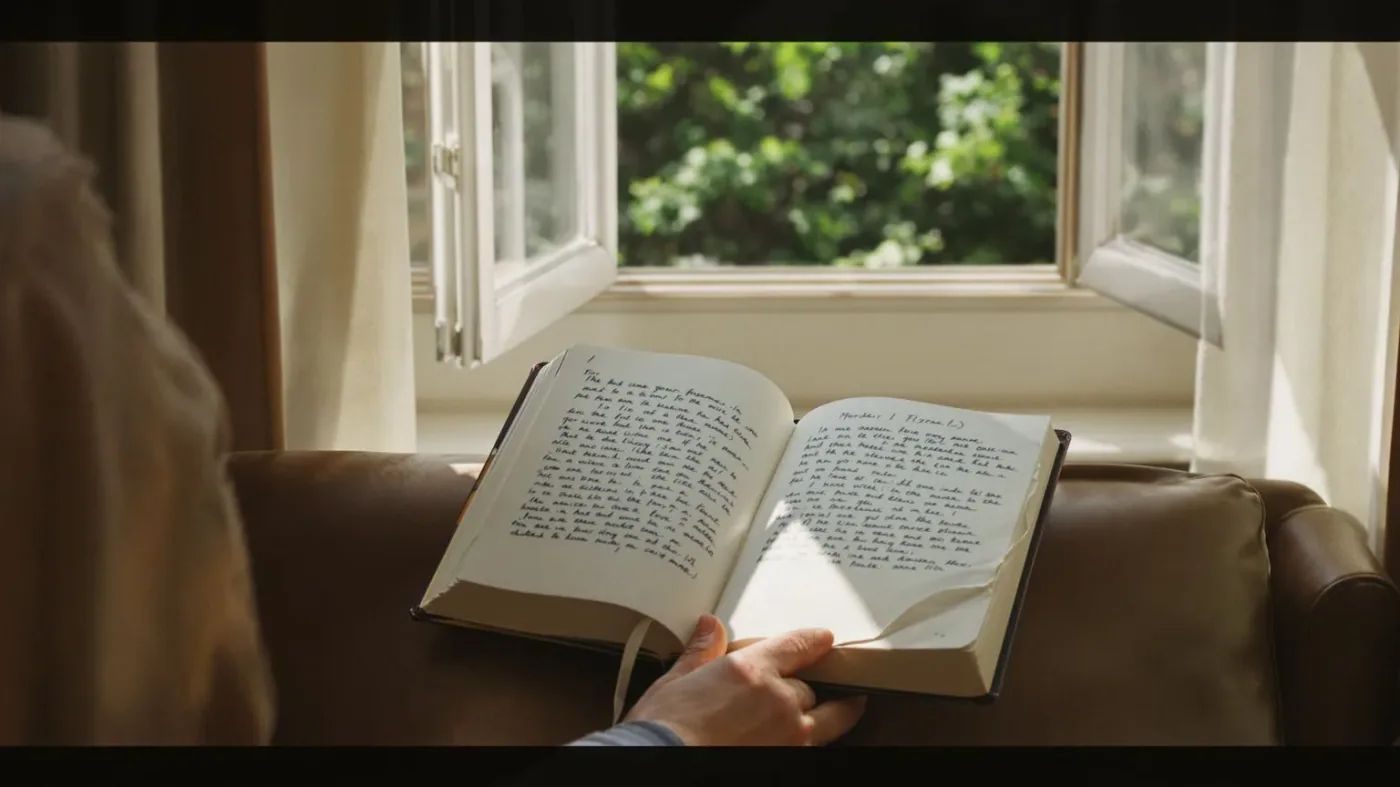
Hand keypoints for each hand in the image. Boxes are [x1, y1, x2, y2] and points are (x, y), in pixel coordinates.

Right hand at [623, 614, 866, 745]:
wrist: (661, 763)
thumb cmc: (663, 730)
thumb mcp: (675, 682)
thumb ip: (701, 653)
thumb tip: (711, 626)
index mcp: (751, 671)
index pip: (797, 647)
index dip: (814, 641)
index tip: (825, 639)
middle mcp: (778, 700)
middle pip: (809, 688)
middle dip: (804, 688)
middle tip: (806, 688)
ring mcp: (788, 735)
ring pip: (827, 721)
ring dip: (830, 715)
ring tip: (844, 710)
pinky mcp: (789, 760)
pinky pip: (813, 747)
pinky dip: (812, 741)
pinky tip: (807, 740)